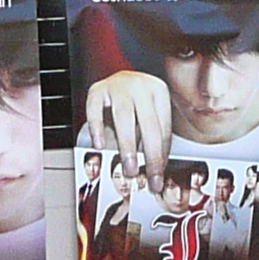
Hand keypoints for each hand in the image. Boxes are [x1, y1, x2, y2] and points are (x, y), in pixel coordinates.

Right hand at [84, 69, 172, 183]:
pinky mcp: (97, 90)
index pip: (163, 129)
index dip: (161, 156)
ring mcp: (118, 86)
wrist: (116, 80)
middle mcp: (141, 86)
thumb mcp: (148, 115)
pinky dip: (97, 129)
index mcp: (159, 92)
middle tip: (148, 178)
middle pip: (149, 124)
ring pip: (125, 117)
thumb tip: (154, 172)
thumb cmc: (135, 103)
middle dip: (150, 155)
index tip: (158, 177)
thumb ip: (151, 140)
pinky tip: (100, 146)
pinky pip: (95, 110)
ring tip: (129, 168)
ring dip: (128, 146)